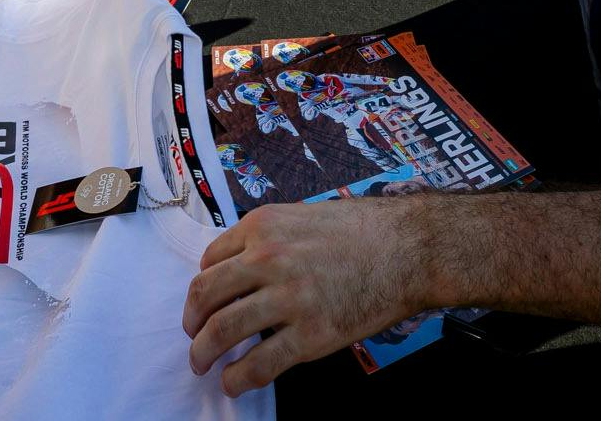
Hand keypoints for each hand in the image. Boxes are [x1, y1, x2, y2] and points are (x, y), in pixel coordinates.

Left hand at [184, 199, 425, 394]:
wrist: (408, 249)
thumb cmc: (362, 230)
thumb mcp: (302, 216)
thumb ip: (268, 238)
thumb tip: (241, 268)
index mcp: (262, 226)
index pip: (209, 261)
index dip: (202, 287)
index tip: (204, 303)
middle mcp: (268, 259)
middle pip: (205, 295)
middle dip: (192, 322)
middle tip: (192, 337)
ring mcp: (289, 298)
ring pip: (223, 331)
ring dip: (204, 353)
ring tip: (202, 364)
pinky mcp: (310, 334)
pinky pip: (260, 364)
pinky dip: (238, 378)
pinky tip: (234, 383)